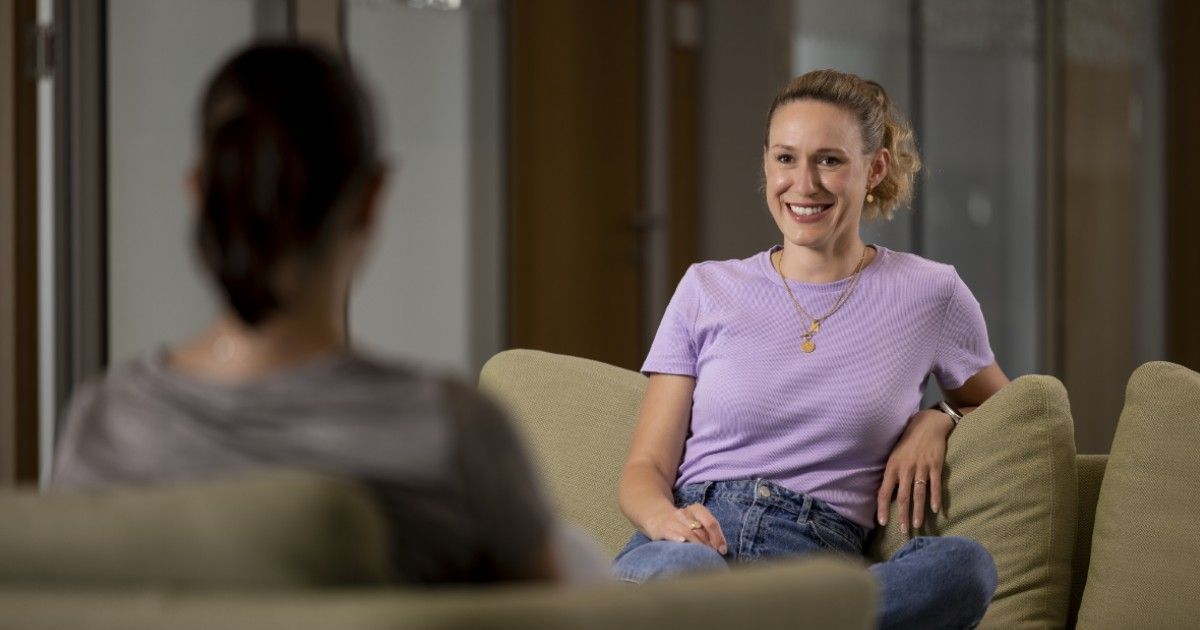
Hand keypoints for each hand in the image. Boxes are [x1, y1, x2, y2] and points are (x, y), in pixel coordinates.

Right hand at [643, 503, 727, 554]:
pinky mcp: (662, 529)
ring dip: (697, 545)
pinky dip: (677, 537)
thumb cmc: (682, 523)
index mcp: (697, 509)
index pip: (711, 523)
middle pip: (700, 530)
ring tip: (703, 556)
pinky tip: (683, 542)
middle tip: (713, 557)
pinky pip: (671, 533)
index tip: (722, 550)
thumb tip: (721, 549)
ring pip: (688, 533)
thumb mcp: (696, 522)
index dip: (718, 537)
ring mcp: (673, 520)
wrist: (657, 516)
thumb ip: (708, 532)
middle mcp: (685, 513)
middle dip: (708, 545)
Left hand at [876, 408, 954, 533]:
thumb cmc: (908, 443)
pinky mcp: (935, 464)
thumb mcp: (894, 456)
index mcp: (892, 467)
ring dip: (918, 511)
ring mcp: (921, 467)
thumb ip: (891, 475)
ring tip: (916, 525)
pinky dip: (935, 498)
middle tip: (903, 531)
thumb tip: (885, 495)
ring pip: (918, 493)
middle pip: (903, 496)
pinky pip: (935, 484)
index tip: (882, 522)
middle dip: (902, 515)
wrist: (927, 425)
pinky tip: (936, 510)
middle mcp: (905, 468)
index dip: (882, 508)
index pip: (884, 491)